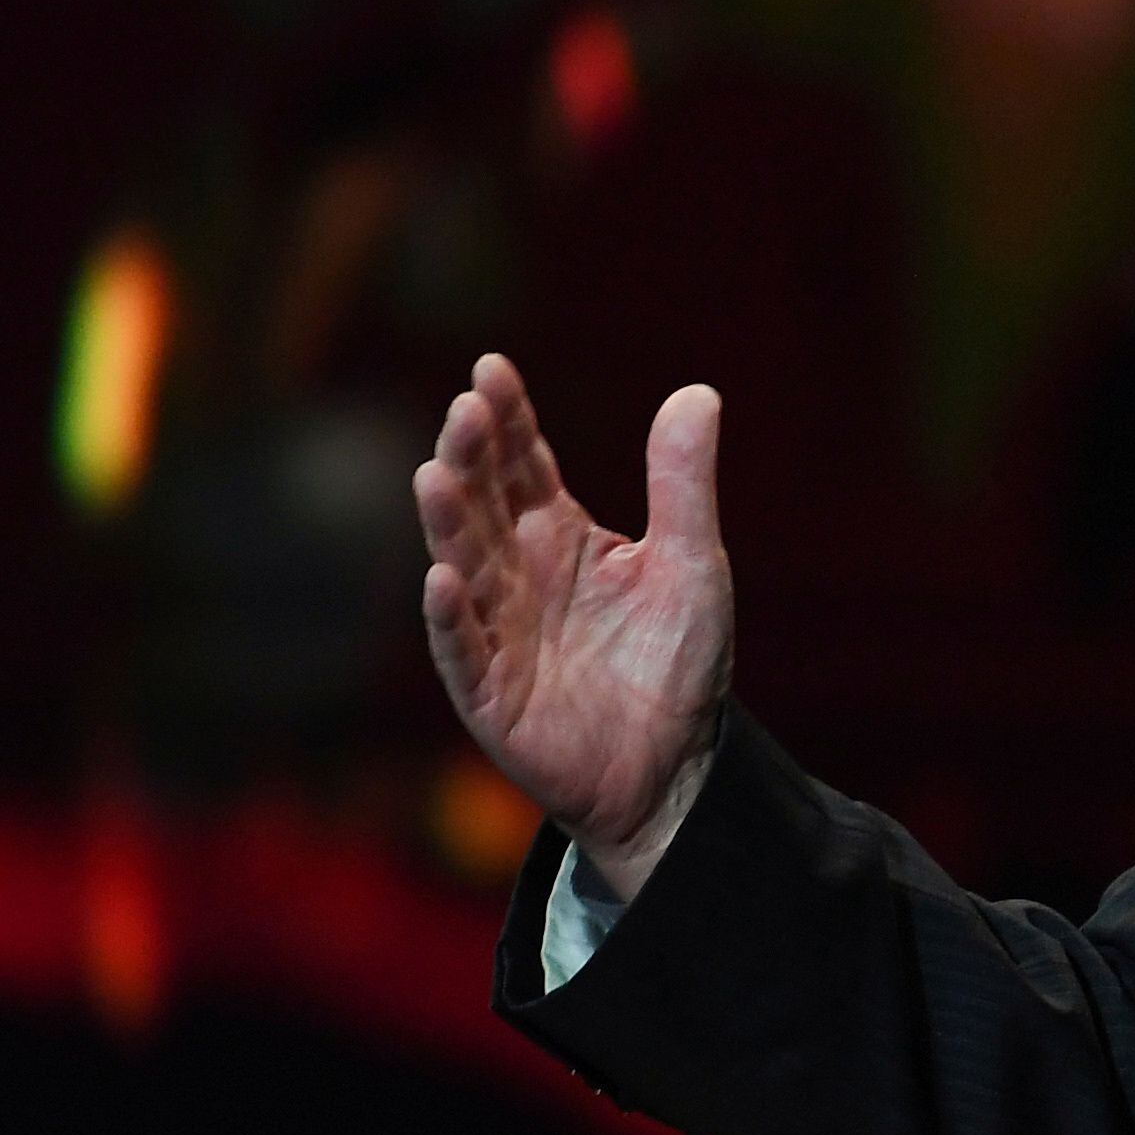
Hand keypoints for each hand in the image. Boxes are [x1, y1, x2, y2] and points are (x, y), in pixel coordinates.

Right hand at [412, 356, 732, 903]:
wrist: (674, 766)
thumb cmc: (676, 661)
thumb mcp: (691, 564)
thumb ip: (683, 483)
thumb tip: (697, 391)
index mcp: (561, 535)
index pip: (523, 464)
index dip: (507, 418)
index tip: (492, 369)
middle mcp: (517, 573)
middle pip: (483, 502)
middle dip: (472, 455)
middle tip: (468, 408)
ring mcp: (496, 630)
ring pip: (461, 564)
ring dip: (447, 523)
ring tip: (436, 474)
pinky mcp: (491, 693)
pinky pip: (464, 650)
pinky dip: (451, 618)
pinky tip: (442, 581)